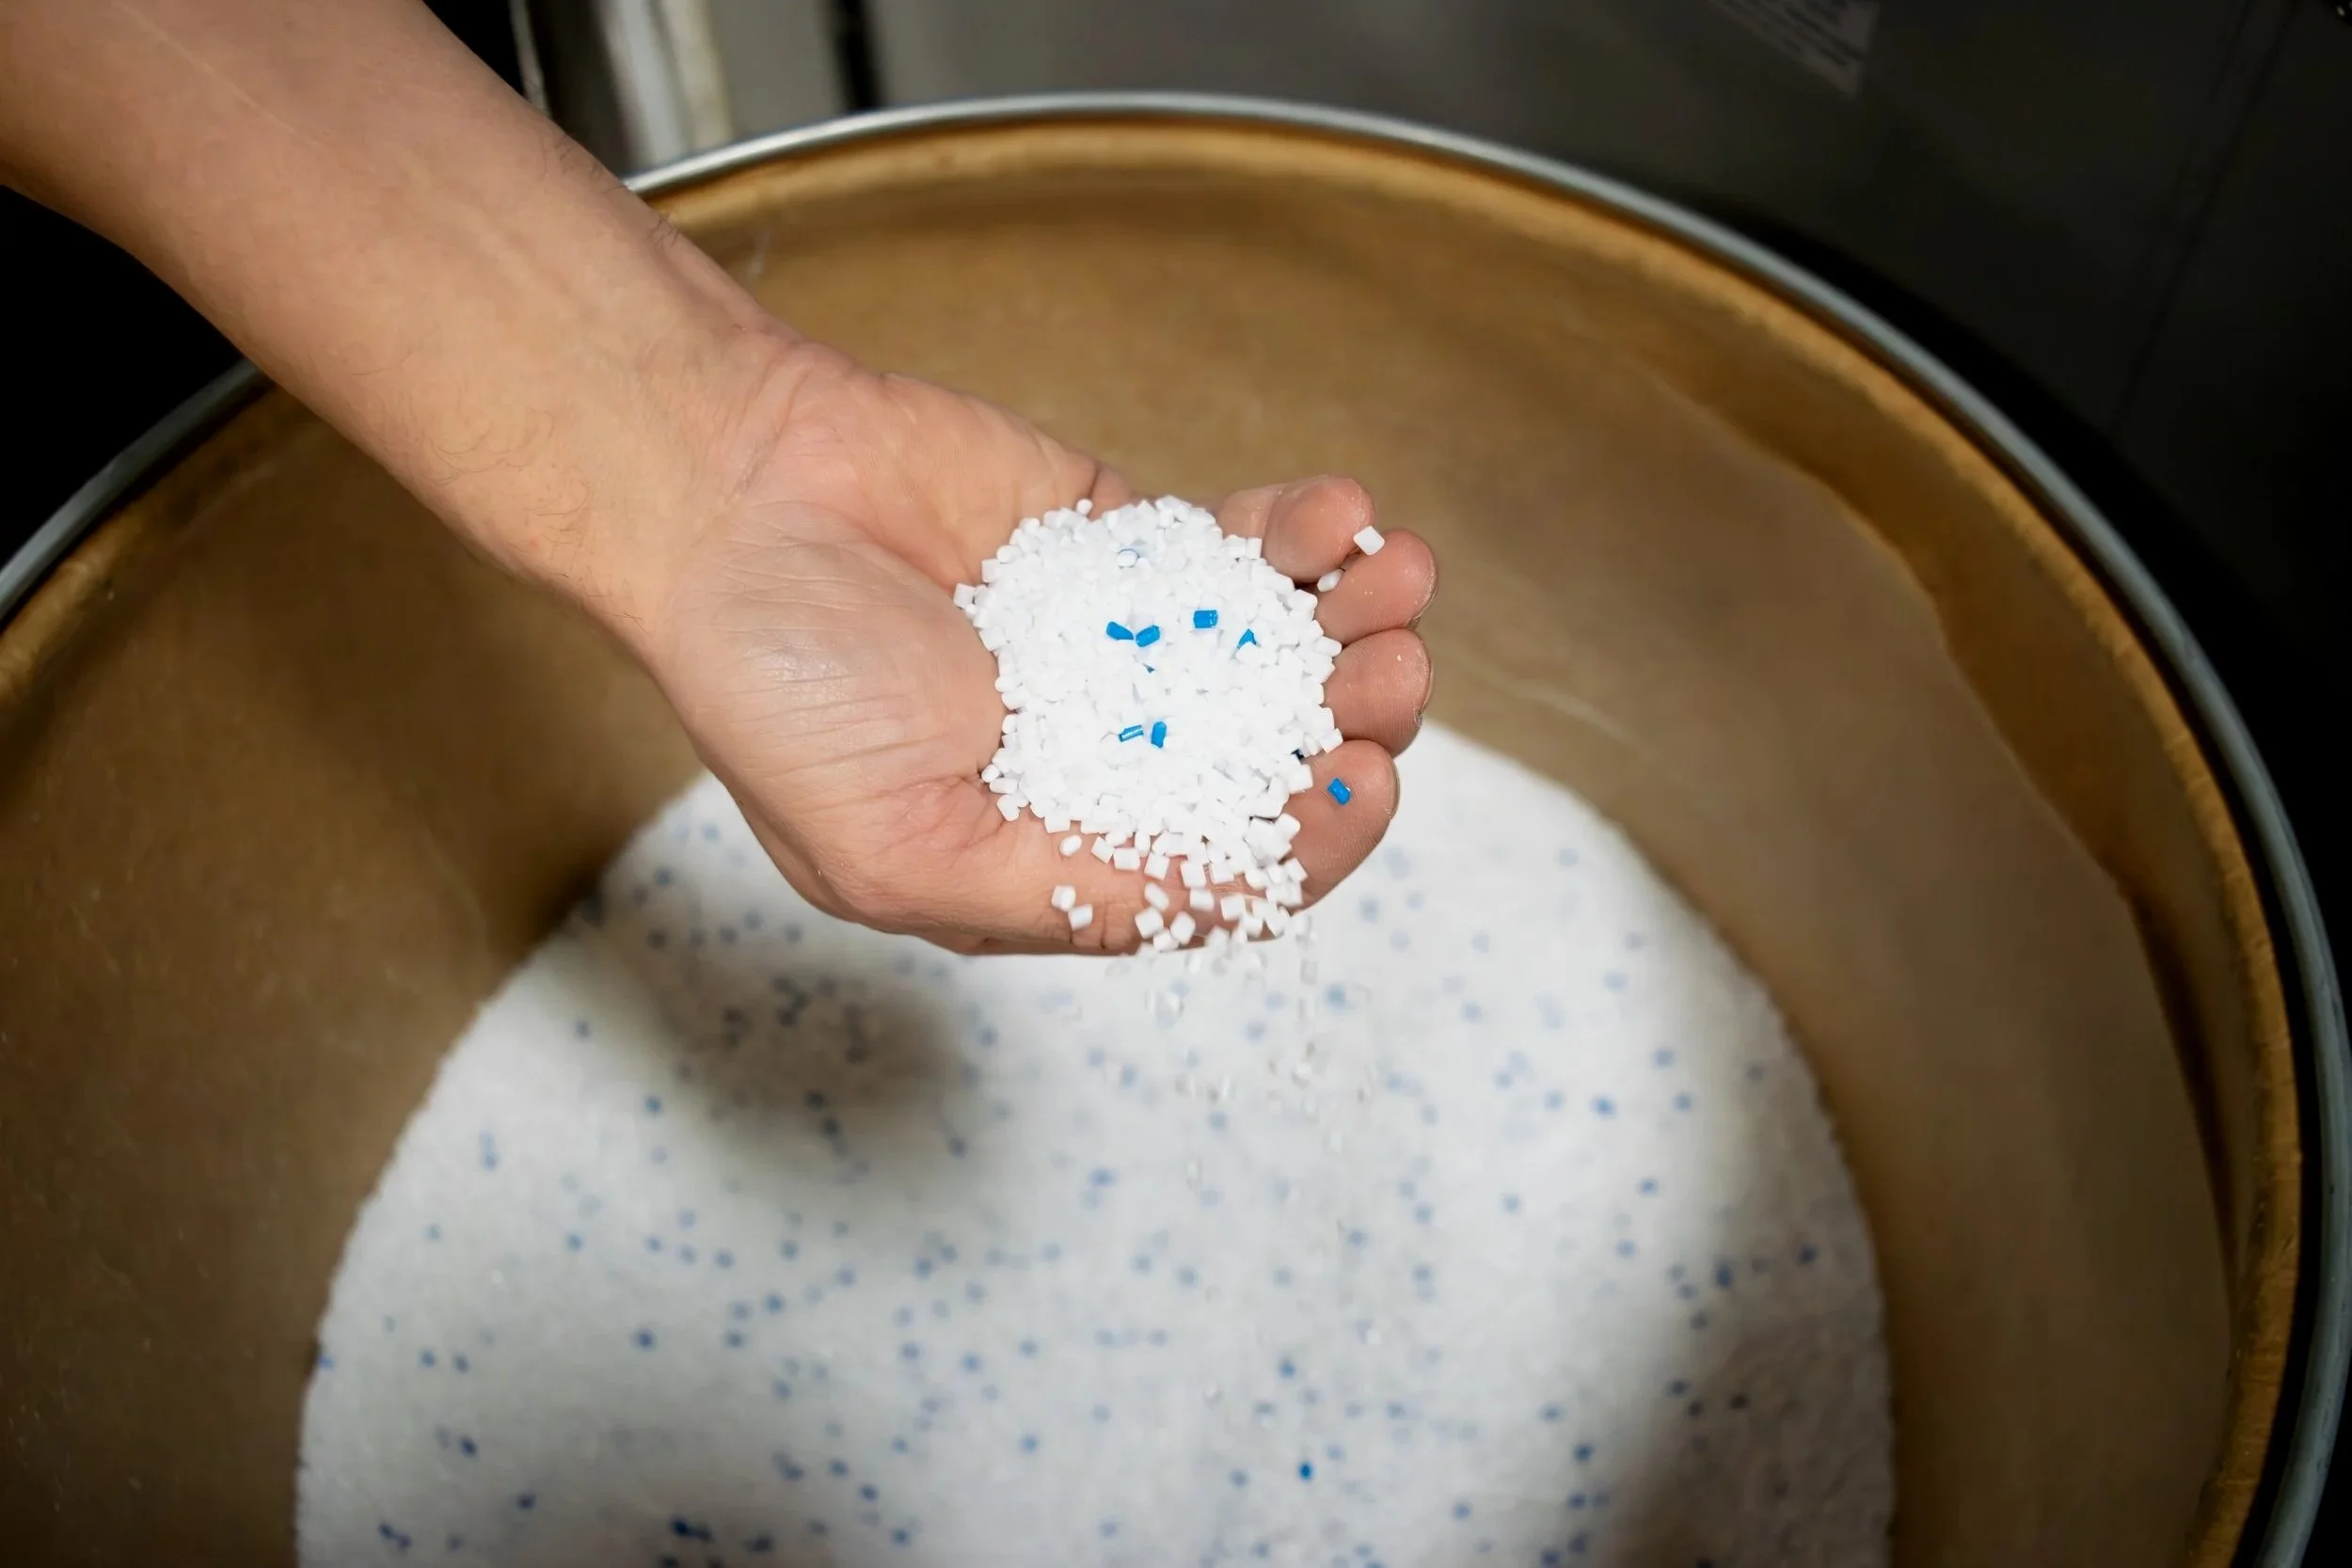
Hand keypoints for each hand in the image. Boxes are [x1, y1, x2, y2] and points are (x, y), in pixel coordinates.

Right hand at [641, 342, 1438, 952]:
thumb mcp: (900, 853)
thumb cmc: (778, 688)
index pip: (1212, 871)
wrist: (730, 496)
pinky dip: (1302, 530)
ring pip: (1274, 649)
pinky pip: (1239, 548)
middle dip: (1351, 717)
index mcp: (1047, 856)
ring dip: (1353, 617)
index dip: (1305, 839)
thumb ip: (1063, 891)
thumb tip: (1228, 897)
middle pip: (1267, 758)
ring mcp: (1120, 648)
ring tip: (1401, 578)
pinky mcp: (1126, 546)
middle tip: (1395, 673)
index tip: (1364, 782)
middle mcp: (1097, 760)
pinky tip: (1343, 510)